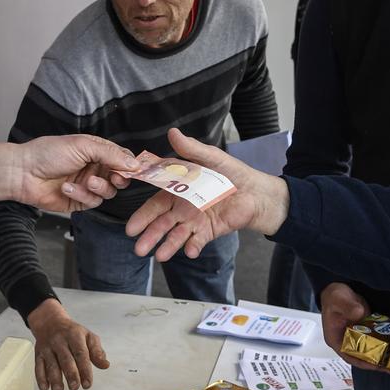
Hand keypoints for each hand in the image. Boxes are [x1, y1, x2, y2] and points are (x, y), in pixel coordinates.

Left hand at [0, 135, 137, 212]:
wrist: (23, 172)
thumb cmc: (49, 153)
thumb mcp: (83, 146)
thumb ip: (110, 154)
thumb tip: (135, 163)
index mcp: (96, 151)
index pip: (122, 158)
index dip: (129, 165)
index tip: (134, 170)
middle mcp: (94, 168)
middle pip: (119, 178)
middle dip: (118, 178)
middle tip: (115, 178)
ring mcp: (87, 186)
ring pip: (108, 192)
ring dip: (98, 187)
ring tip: (86, 181)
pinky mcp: (78, 201)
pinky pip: (91, 202)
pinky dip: (81, 194)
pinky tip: (67, 187)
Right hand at [28, 299, 109, 389]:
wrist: (50, 322)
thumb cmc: (73, 333)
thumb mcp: (88, 337)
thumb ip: (97, 352)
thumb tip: (105, 365)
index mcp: (75, 336)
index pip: (81, 353)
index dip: (84, 369)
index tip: (87, 383)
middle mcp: (60, 341)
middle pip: (65, 359)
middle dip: (70, 374)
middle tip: (74, 387)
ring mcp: (48, 347)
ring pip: (51, 364)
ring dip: (54, 379)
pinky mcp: (38, 353)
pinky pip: (38, 366)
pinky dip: (40, 378)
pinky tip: (45, 388)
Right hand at [125, 129, 288, 261]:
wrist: (257, 191)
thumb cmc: (233, 173)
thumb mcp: (211, 157)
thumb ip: (191, 149)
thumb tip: (173, 132)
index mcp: (178, 191)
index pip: (156, 205)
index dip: (144, 216)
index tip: (131, 227)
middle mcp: (183, 209)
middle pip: (163, 224)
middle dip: (150, 236)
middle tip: (138, 248)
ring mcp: (196, 221)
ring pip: (177, 235)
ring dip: (168, 246)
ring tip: (159, 256)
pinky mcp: (210, 231)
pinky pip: (199, 240)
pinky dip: (193, 246)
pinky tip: (189, 251)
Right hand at [319, 283, 382, 372]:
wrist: (338, 290)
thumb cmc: (335, 297)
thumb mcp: (338, 300)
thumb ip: (348, 306)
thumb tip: (359, 313)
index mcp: (337, 340)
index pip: (350, 357)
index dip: (364, 363)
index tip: (379, 366)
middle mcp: (347, 342)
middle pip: (362, 357)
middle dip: (378, 362)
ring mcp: (357, 338)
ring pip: (370, 350)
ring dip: (383, 355)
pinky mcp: (366, 332)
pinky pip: (375, 340)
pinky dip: (385, 343)